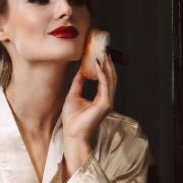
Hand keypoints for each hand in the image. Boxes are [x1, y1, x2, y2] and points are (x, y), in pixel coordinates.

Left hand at [61, 53, 116, 177]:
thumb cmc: (72, 119)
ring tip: (102, 51)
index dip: (103, 64)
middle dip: (107, 61)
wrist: (72, 134)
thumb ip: (79, 82)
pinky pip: (105, 85)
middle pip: (111, 76)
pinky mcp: (105, 104)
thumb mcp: (74, 95)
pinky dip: (101, 73)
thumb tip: (81, 70)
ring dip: (106, 64)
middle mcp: (107, 99)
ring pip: (110, 78)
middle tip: (103, 47)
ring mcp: (107, 102)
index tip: (100, 52)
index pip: (105, 78)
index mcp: (101, 98)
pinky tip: (97, 63)